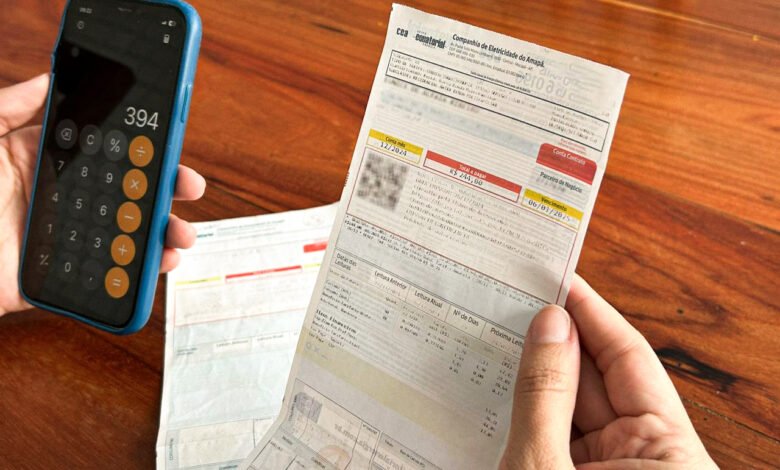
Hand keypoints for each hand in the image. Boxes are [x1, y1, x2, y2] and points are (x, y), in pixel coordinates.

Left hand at [0, 74, 205, 315]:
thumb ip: (8, 109)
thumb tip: (47, 78)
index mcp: (43, 164)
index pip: (104, 152)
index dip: (140, 148)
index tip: (169, 144)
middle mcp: (60, 200)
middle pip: (126, 193)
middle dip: (164, 190)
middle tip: (188, 186)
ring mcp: (64, 239)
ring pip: (126, 235)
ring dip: (162, 233)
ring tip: (180, 233)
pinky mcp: (59, 277)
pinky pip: (109, 276)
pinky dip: (141, 273)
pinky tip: (160, 262)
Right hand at [500, 274, 717, 468]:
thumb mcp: (543, 464)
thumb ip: (545, 397)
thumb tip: (550, 325)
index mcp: (669, 455)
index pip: (631, 359)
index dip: (592, 312)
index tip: (561, 278)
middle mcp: (648, 458)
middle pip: (599, 378)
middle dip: (558, 338)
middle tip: (520, 299)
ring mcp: (614, 469)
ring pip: (574, 404)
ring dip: (539, 373)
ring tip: (503, 333)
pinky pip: (560, 431)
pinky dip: (532, 408)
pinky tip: (502, 380)